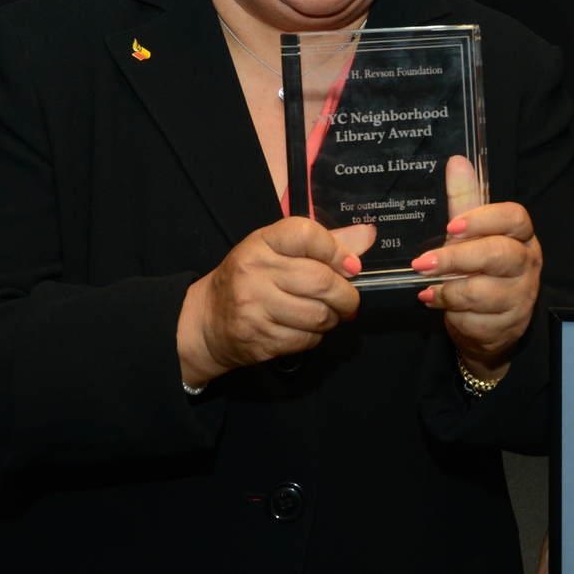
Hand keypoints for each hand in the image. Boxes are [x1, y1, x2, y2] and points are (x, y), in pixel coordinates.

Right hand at [176, 217, 371, 386]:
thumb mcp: (276, 251)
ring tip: (326, 313)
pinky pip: (306, 339)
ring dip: (333, 318)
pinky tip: (304, 328)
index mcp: (260, 243)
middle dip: (346, 295)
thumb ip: (322, 244)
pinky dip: (315, 336)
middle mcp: (254, 272)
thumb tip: (366, 237)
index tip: (350, 265)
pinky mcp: (258, 338)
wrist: (207, 320)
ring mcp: (254, 307)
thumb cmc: (250, 279)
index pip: (307, 234)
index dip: (337, 251)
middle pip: (321, 281)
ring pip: (319, 315)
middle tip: (348, 300)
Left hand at [410, 156, 539, 379]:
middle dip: (456, 258)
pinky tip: (438, 303)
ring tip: (429, 287)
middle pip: (498, 254)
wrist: (489, 324)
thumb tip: (457, 161)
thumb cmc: (480, 272)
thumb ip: (465, 200)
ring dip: (449, 289)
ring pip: (484, 290)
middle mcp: (527, 264)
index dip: (483, 219)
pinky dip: (451, 311)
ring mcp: (521, 296)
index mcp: (522, 236)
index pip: (514, 218)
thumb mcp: (471, 234)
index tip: (452, 226)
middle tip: (423, 262)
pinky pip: (477, 317)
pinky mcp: (509, 324)